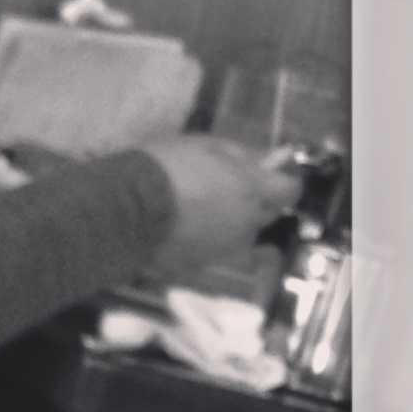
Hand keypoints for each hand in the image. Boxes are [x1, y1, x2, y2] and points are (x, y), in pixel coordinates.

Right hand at [142, 134, 301, 276]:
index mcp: (253, 191)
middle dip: (257, 202)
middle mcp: (246, 224)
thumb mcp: (207, 146)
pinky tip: (182, 229)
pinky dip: (205, 240)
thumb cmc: (165, 167)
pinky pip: (212, 251)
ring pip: (240, 236)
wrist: (122, 209)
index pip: (291, 190)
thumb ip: (245, 156)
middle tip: (228, 188)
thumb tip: (275, 159)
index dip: (284, 181)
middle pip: (267, 215)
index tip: (271, 174)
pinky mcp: (197, 265)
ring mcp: (222, 249)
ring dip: (231, 223)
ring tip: (200, 211)